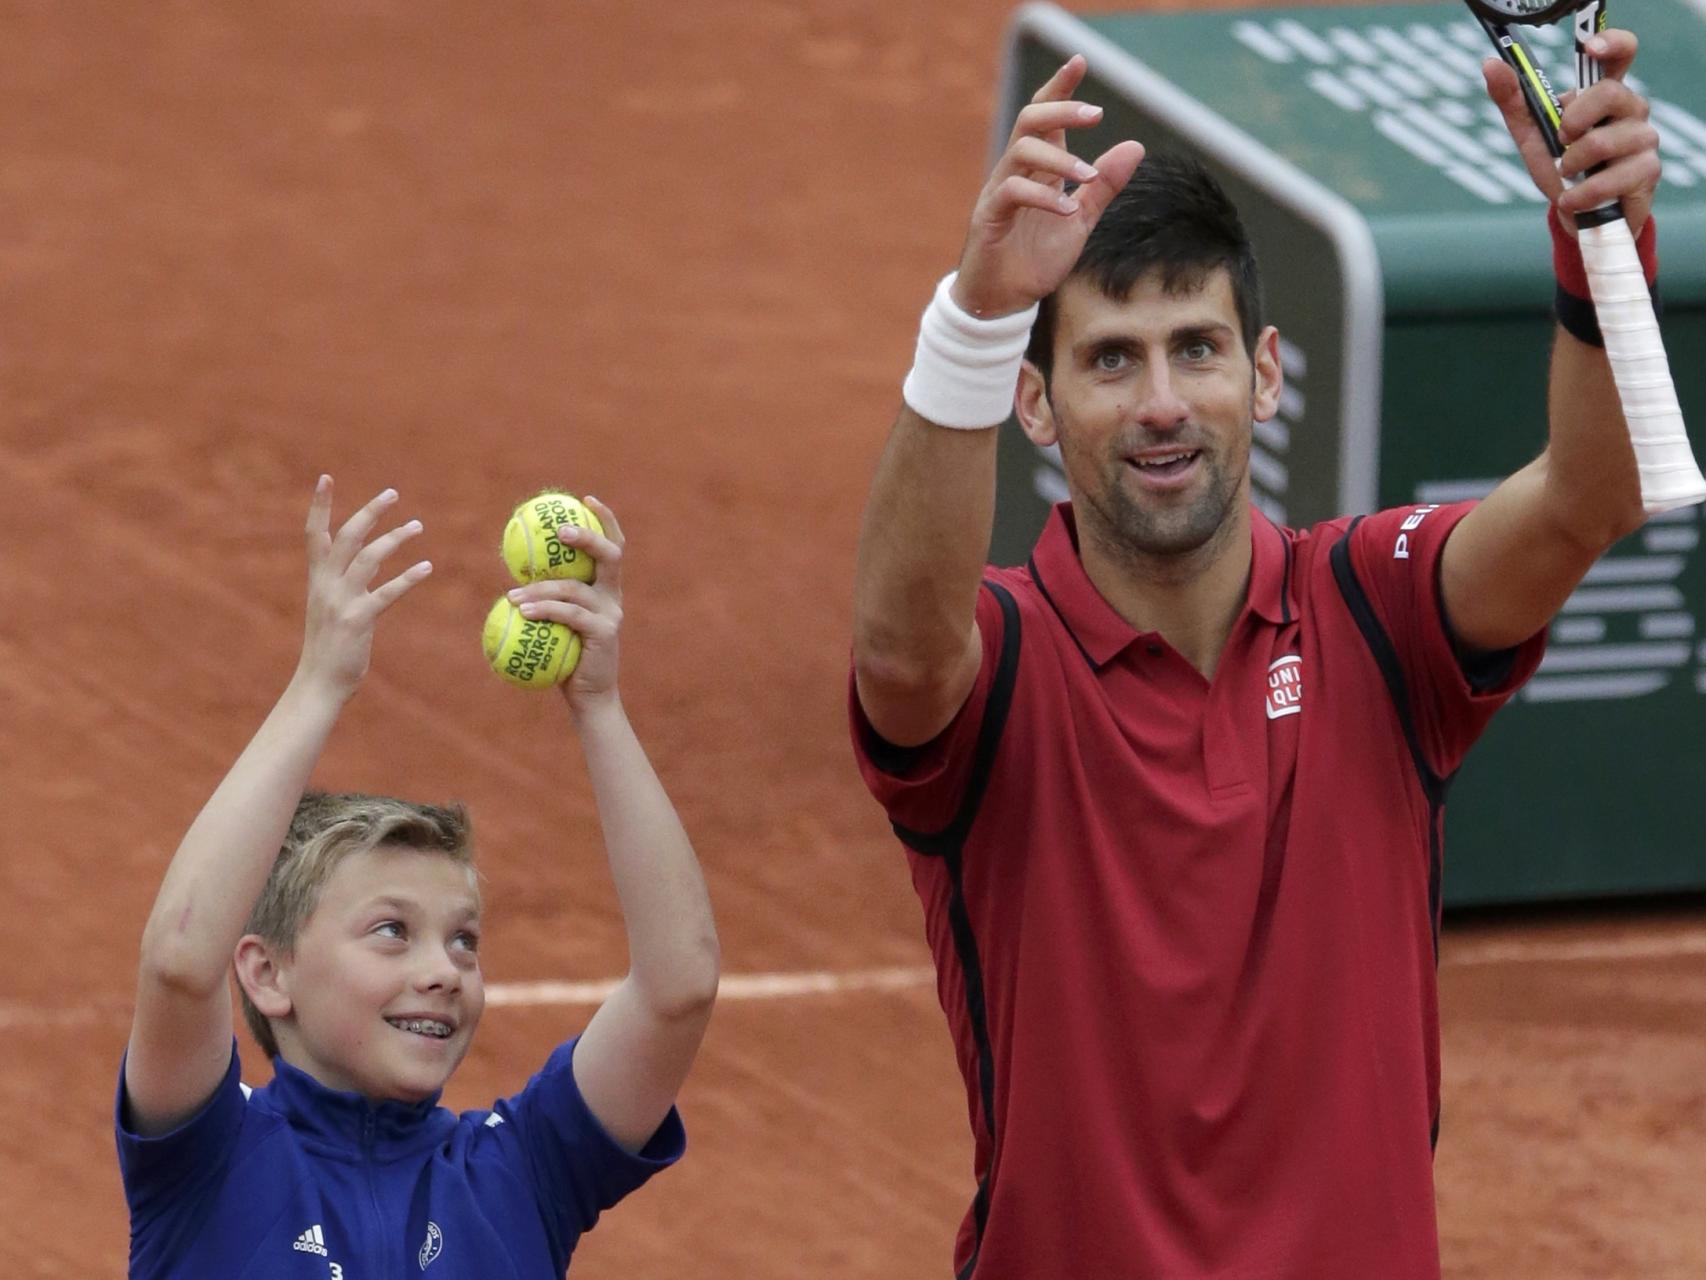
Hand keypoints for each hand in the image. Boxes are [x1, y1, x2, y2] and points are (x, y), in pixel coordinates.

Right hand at [294, 477, 430, 702]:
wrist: (319, 683)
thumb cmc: (330, 645)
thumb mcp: (332, 607)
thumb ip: (349, 581)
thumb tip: (372, 559)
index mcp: (317, 580)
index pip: (314, 534)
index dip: (320, 506)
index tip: (325, 478)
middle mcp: (326, 585)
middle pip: (346, 537)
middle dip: (369, 512)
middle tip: (392, 493)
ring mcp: (341, 602)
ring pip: (368, 559)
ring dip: (395, 539)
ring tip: (418, 526)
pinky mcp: (358, 620)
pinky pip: (387, 593)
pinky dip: (408, 578)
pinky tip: (426, 567)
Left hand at [507, 495, 624, 716]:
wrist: (590, 696)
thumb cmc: (567, 658)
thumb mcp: (557, 625)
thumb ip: (547, 600)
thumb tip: (512, 574)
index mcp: (606, 588)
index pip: (613, 546)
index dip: (605, 520)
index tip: (585, 499)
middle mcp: (614, 596)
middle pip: (610, 556)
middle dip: (588, 537)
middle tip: (560, 532)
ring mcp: (611, 614)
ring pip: (575, 589)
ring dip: (540, 588)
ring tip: (513, 594)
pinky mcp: (604, 632)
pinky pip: (568, 615)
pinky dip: (543, 610)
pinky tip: (522, 610)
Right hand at [952, 55, 1145, 318]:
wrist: (1003, 301)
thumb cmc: (1034, 260)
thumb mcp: (1080, 221)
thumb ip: (1103, 187)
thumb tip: (1136, 146)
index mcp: (1037, 169)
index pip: (1045, 118)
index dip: (1060, 88)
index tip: (1080, 61)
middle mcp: (1015, 172)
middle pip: (1031, 120)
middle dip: (1062, 109)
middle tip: (1096, 113)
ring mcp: (999, 193)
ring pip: (1021, 150)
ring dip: (1061, 159)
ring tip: (1089, 177)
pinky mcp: (989, 217)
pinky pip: (1012, 191)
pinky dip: (1045, 197)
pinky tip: (1068, 210)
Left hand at [1482, 29, 1660, 234]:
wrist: (1577, 216)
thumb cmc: (1561, 169)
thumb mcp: (1532, 134)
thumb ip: (1513, 101)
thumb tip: (1490, 65)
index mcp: (1605, 94)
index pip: (1620, 54)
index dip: (1611, 43)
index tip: (1590, 46)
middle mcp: (1631, 109)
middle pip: (1609, 93)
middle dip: (1572, 120)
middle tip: (1560, 140)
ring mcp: (1644, 139)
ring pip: (1603, 142)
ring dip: (1571, 165)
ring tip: (1567, 176)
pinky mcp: (1648, 172)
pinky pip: (1609, 179)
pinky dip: (1580, 194)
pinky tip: (1573, 200)